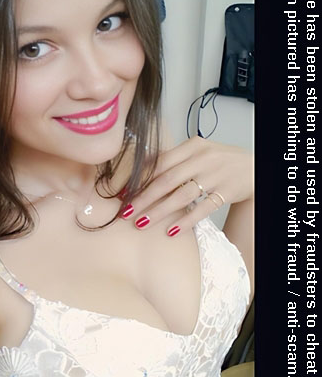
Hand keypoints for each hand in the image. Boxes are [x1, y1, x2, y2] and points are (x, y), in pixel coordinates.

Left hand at [121, 136, 253, 236]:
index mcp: (192, 146)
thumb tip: (139, 169)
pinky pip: (204, 208)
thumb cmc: (218, 160)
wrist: (253, 168)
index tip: (123, 193)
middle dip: (144, 198)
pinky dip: (187, 220)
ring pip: (182, 195)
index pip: (160, 162)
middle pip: (167, 180)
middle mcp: (203, 159)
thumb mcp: (197, 152)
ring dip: (159, 211)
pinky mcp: (227, 192)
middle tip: (126, 212)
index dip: (140, 178)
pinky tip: (172, 230)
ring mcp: (216, 175)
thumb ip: (172, 159)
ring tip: (141, 223)